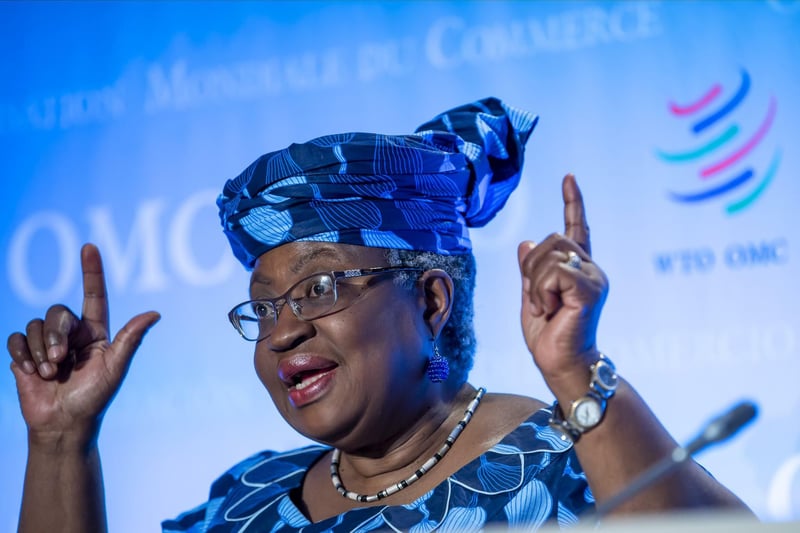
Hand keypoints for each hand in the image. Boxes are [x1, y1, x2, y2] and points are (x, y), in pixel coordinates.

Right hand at [7, 243, 159, 445]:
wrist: (64, 425)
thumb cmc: (94, 398)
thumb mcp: (115, 368)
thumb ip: (131, 339)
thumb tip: (155, 313)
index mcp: (96, 332)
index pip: (94, 295)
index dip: (92, 271)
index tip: (90, 246)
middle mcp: (72, 334)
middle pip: (57, 312)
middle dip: (57, 335)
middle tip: (61, 361)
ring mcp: (47, 344)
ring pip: (35, 325)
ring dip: (41, 350)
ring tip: (50, 373)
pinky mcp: (25, 354)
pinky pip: (16, 339)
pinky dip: (22, 353)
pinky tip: (30, 372)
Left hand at [517, 174, 607, 389]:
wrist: (561, 364)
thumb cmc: (549, 336)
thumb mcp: (531, 297)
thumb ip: (530, 272)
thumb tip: (525, 242)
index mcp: (577, 269)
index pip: (576, 228)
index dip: (572, 202)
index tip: (569, 178)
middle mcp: (590, 268)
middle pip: (551, 239)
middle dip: (532, 268)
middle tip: (538, 301)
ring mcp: (593, 277)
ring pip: (549, 255)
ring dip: (535, 285)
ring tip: (545, 309)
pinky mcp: (590, 288)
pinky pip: (553, 272)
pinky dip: (541, 293)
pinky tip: (550, 310)